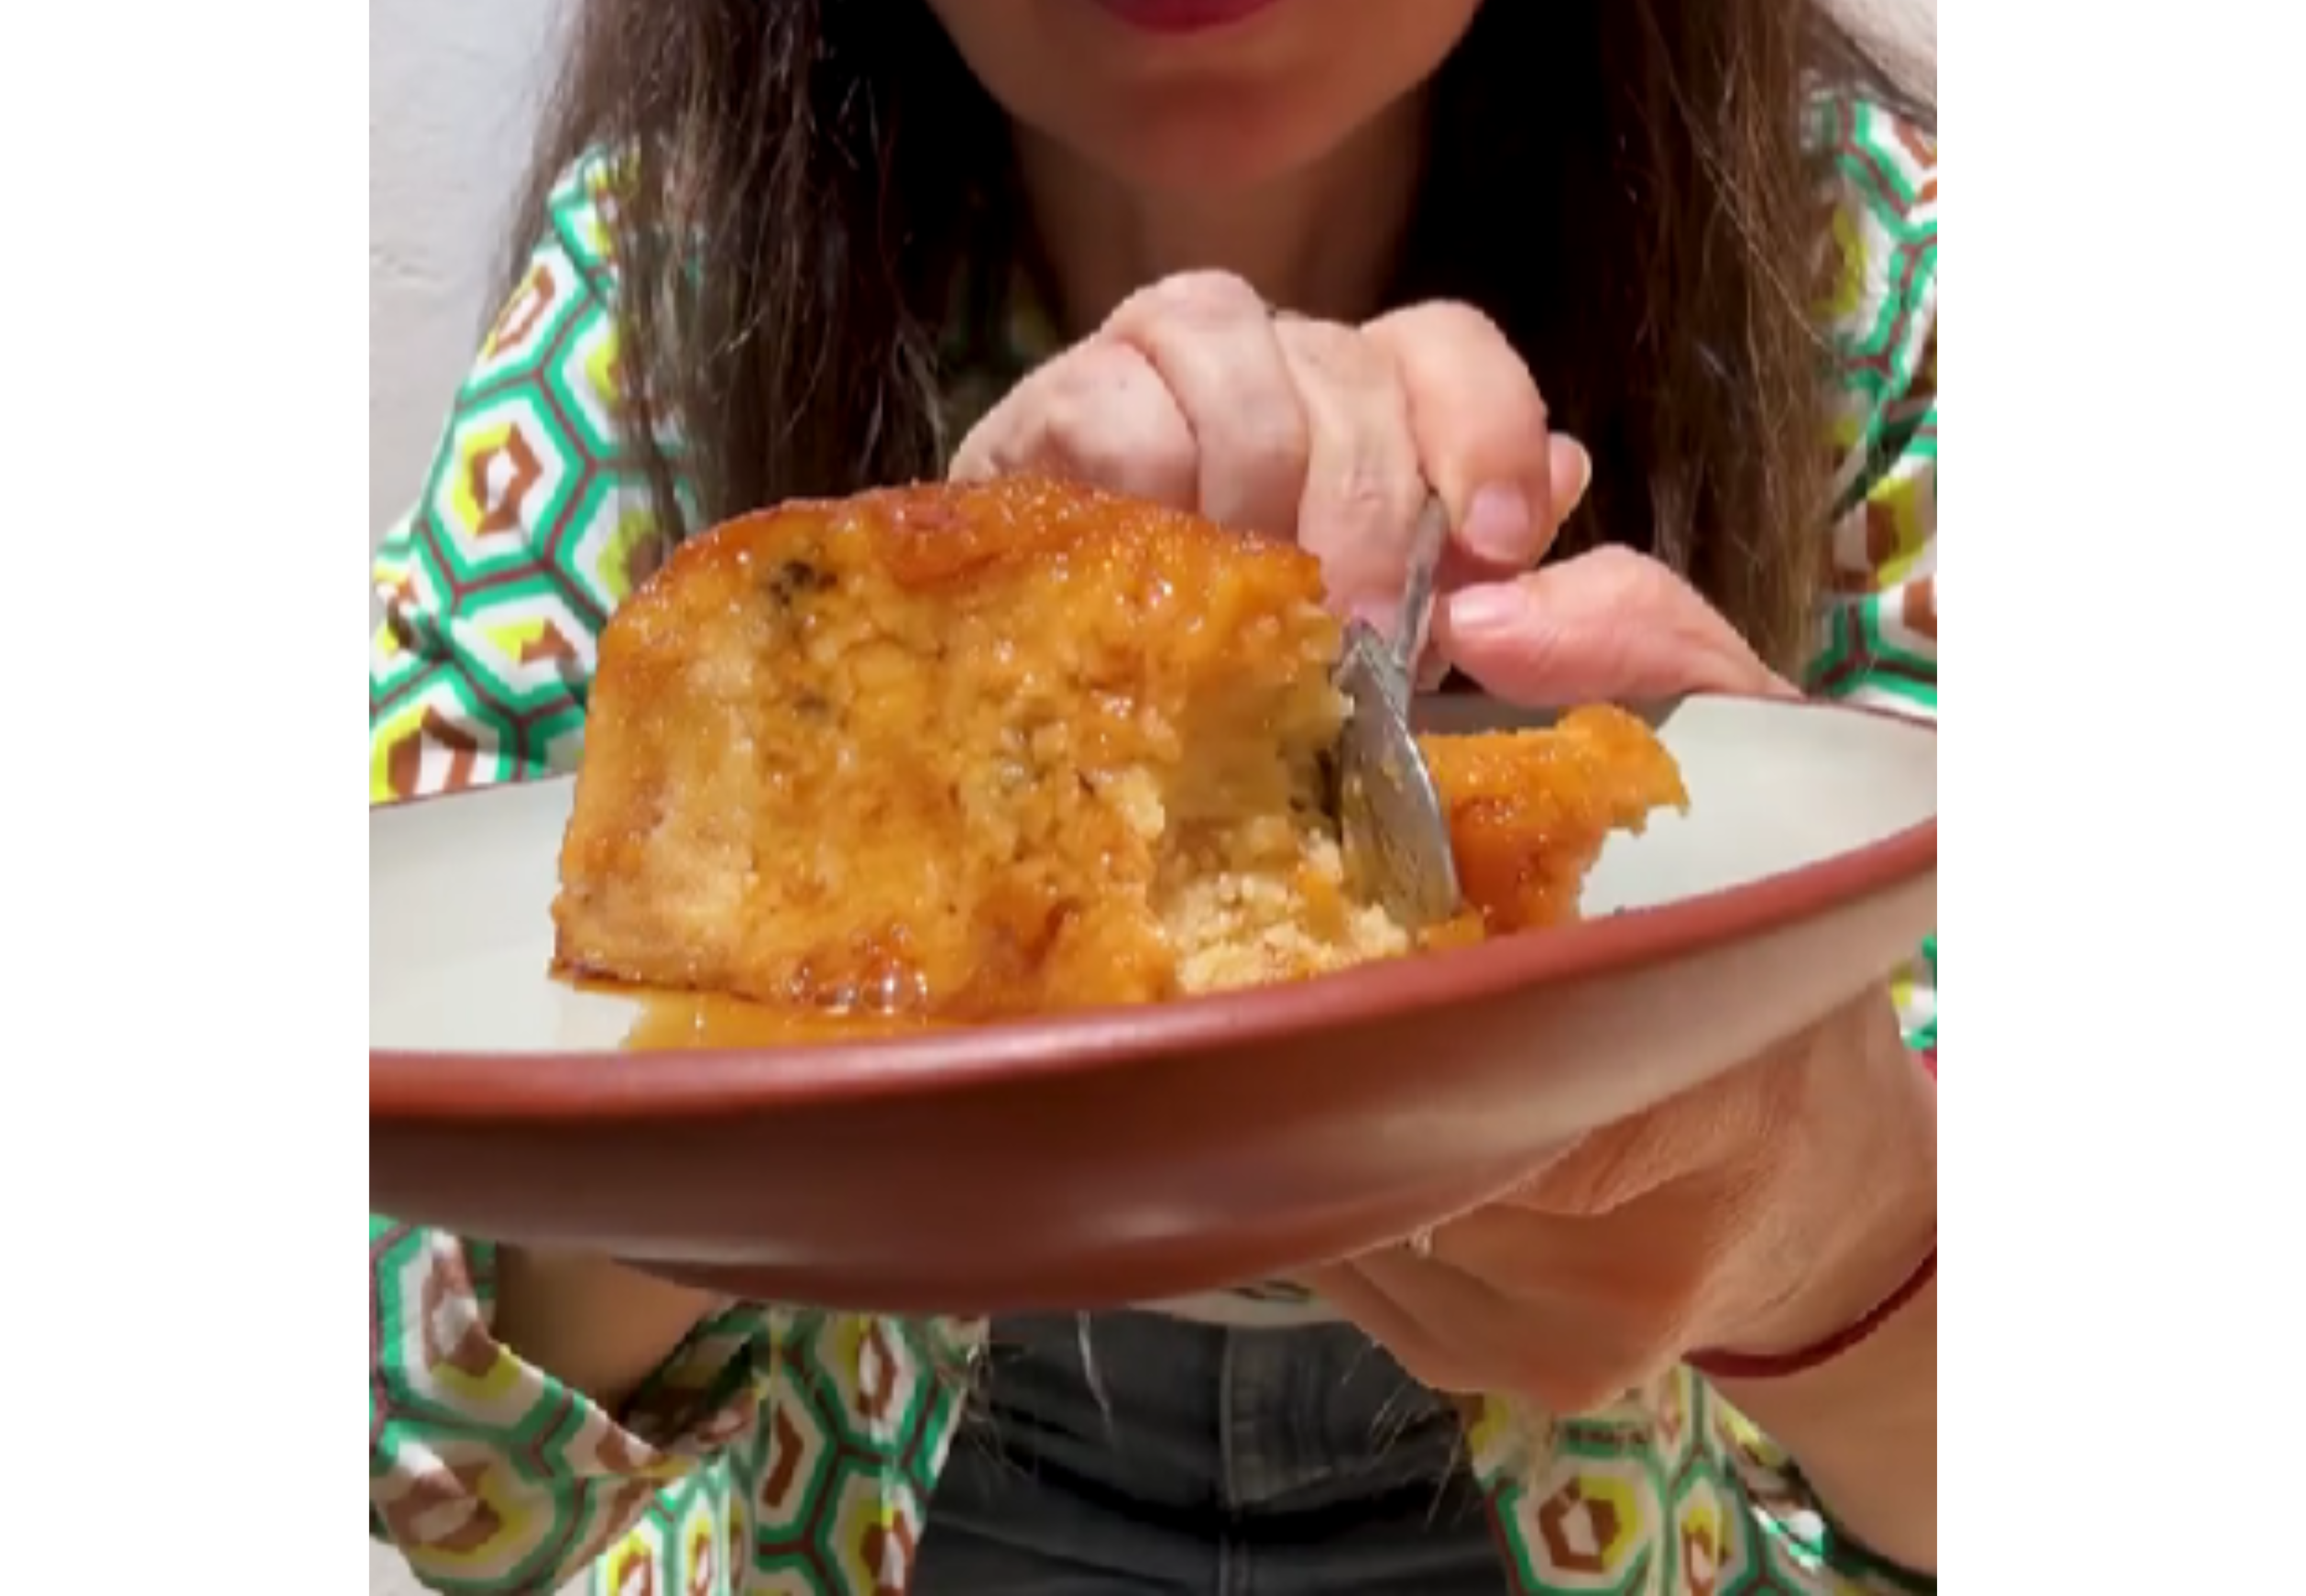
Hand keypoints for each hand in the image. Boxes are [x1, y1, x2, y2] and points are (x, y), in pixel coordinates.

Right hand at [947, 270, 1592, 640]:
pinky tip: (1147, 566)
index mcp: (1373, 409)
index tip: (1492, 546)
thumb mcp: (1460, 685)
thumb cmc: (1280, 702)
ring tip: (1245, 602)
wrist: (1073, 735)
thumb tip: (1566, 501)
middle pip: (1346, 365)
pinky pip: (1108, 401)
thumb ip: (1578, 625)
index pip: (1446, 347)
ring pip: (1224, 340)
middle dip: (1369, 513)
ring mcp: (1156, 371)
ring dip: (1253, 488)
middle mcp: (1274, 364)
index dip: (1484, 429)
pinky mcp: (1050, 410)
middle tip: (1358, 637)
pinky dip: (1140, 485)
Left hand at [1305, 555, 1935, 1414]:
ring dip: (1304, 1095)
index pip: (1437, 1032)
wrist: (1842, 1197)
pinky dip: (1333, 1166)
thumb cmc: (1790, 973)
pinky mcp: (1485, 1376)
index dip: (1343, 950)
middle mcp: (1600, 1263)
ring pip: (1327, 1195)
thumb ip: (1645, 652)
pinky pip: (1343, 1254)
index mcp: (1683, 1099)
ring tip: (1322, 1008)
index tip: (1288, 880)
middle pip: (1356, 1121)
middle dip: (1304, 1017)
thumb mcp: (1759, 766)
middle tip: (1264, 925)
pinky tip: (1366, 1103)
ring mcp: (1531, 1341)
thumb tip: (1485, 616)